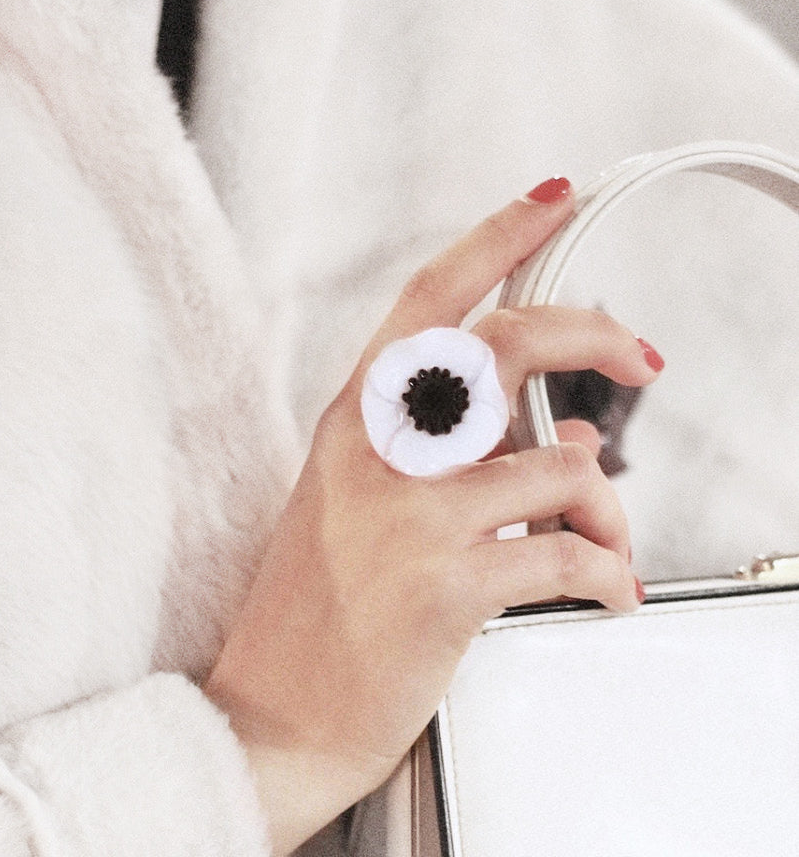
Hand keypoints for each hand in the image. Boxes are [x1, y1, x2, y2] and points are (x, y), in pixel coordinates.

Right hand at [204, 182, 662, 852]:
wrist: (274, 712)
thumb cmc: (317, 605)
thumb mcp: (370, 506)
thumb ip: (463, 455)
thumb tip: (562, 433)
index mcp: (357, 418)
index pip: (430, 296)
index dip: (497, 236)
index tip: (551, 200)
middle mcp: (382, 450)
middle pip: (508, 343)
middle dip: (599, 334)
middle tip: (640, 358)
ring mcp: (411, 515)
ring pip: (563, 460)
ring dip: (610, 505)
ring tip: (609, 539)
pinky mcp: (446, 586)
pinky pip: (567, 555)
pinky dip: (608, 574)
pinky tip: (605, 590)